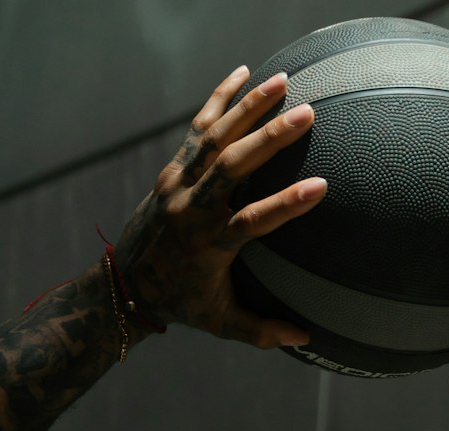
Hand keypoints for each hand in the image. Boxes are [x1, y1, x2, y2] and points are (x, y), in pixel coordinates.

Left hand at [115, 66, 327, 348]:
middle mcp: (193, 211)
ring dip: (248, 108)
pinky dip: (219, 100)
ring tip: (282, 81)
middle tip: (306, 114)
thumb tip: (304, 339)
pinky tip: (242, 74)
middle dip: (269, 139)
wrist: (126, 284)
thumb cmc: (182, 304)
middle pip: (231, 168)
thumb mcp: (221, 323)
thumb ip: (261, 332)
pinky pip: (197, 129)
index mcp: (210, 247)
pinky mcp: (172, 170)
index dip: (286, 206)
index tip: (321, 186)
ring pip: (214, 139)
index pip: (252, 222)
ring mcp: (179, 185)